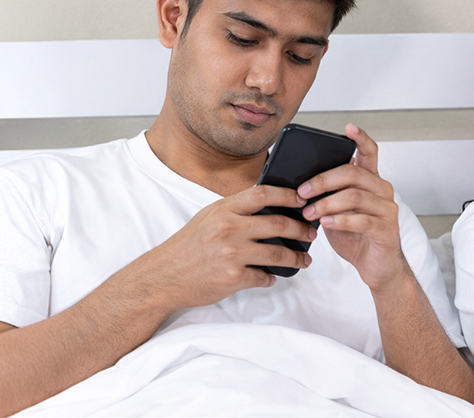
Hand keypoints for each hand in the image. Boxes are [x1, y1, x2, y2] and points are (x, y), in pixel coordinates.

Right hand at [120, 184, 313, 311]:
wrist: (162, 277)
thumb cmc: (186, 246)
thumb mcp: (208, 218)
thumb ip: (235, 211)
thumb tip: (269, 206)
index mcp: (223, 210)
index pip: (263, 194)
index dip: (288, 195)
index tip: (302, 200)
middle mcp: (229, 230)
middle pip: (278, 225)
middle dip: (301, 230)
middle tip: (311, 234)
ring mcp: (232, 255)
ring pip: (278, 254)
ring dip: (296, 258)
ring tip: (304, 260)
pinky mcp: (233, 278)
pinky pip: (263, 277)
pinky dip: (270, 278)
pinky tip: (272, 277)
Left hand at [296, 124, 406, 291]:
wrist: (377, 268)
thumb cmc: (356, 237)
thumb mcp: (337, 212)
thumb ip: (328, 196)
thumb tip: (299, 186)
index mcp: (372, 182)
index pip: (369, 152)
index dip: (360, 138)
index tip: (348, 127)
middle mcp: (383, 191)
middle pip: (353, 173)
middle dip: (323, 180)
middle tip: (301, 192)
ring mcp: (387, 210)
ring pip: (355, 196)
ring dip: (326, 204)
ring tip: (309, 214)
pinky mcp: (387, 230)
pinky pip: (362, 220)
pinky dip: (340, 221)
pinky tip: (326, 224)